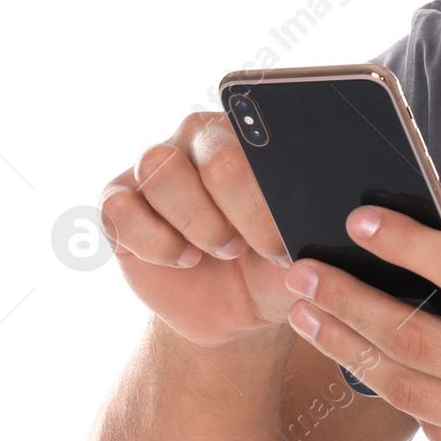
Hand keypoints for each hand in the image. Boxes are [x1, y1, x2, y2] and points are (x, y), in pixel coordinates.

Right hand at [98, 112, 299, 349]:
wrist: (237, 307)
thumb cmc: (276, 265)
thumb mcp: (306, 246)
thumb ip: (314, 218)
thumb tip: (322, 207)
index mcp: (252, 134)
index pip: (263, 140)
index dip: (271, 195)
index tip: (284, 241)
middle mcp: (200, 137)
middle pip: (217, 156)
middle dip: (244, 214)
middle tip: (258, 248)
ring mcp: (154, 165)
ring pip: (163, 172)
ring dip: (200, 224)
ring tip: (223, 251)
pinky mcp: (118, 201)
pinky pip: (122, 209)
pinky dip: (157, 244)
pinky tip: (184, 259)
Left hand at [277, 179, 440, 440]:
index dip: (405, 243)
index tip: (357, 222)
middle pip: (414, 336)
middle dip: (347, 300)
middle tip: (300, 274)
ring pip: (408, 390)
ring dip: (348, 350)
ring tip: (307, 318)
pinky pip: (435, 432)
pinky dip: (402, 396)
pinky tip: (368, 366)